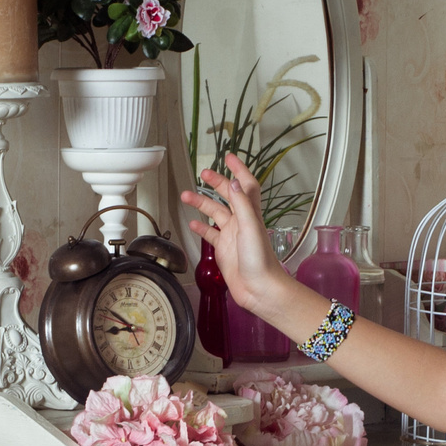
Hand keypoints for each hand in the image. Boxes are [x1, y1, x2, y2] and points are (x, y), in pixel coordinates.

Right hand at [183, 155, 313, 321]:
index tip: (228, 157)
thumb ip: (242, 204)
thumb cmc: (259, 260)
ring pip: (215, 213)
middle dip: (216, 183)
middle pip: (228, 196)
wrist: (259, 288)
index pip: (246, 185)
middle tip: (203, 174)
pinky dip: (201, 227)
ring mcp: (232, 235)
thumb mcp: (250, 227)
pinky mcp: (224, 249)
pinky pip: (211, 234)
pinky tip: (193, 223)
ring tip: (186, 196)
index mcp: (251, 213)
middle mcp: (242, 221)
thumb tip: (234, 182)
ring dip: (201, 204)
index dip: (239, 169)